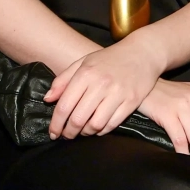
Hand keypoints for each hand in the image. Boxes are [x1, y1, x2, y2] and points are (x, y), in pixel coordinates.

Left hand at [45, 37, 164, 140]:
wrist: (142, 53)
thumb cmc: (109, 59)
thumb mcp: (83, 63)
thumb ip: (63, 80)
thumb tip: (47, 99)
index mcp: (86, 74)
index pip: (65, 105)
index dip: (56, 123)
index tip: (53, 133)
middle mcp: (101, 84)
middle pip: (78, 118)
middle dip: (69, 132)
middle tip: (66, 136)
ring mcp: (118, 94)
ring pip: (95, 125)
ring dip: (85, 133)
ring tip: (81, 132)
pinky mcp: (132, 102)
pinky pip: (112, 124)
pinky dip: (101, 131)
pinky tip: (96, 129)